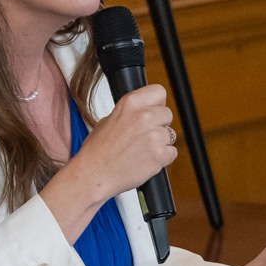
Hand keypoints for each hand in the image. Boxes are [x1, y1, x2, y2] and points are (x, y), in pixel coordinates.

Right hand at [66, 83, 177, 202]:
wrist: (94, 174)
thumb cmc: (98, 151)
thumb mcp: (109, 120)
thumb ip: (130, 113)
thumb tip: (145, 111)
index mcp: (130, 103)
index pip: (159, 92)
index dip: (157, 103)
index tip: (153, 111)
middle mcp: (143, 116)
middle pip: (167, 114)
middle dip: (159, 124)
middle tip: (144, 136)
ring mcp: (153, 135)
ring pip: (170, 134)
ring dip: (160, 142)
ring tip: (141, 150)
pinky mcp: (159, 154)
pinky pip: (171, 152)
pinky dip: (162, 157)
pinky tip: (145, 159)